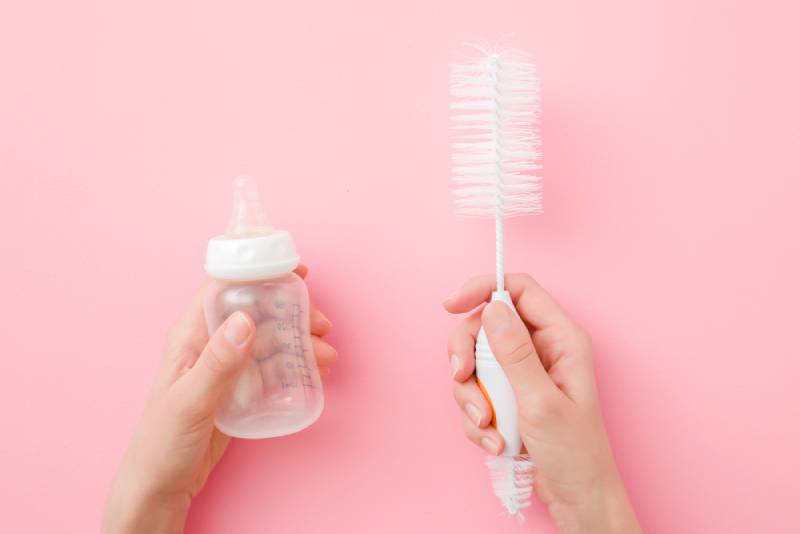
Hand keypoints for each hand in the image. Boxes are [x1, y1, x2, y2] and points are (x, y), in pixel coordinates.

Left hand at [102, 266, 335, 533]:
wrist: (161, 485)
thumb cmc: (162, 442)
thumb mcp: (191, 401)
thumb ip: (218, 363)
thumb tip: (245, 321)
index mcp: (191, 334)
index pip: (226, 287)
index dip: (261, 272)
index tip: (296, 273)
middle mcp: (211, 343)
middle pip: (258, 311)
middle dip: (293, 313)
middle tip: (321, 326)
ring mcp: (228, 365)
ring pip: (271, 339)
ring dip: (300, 342)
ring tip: (326, 356)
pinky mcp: (241, 388)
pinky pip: (273, 367)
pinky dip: (295, 365)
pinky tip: (315, 371)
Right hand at [444, 274, 640, 533]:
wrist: (575, 497)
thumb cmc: (574, 452)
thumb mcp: (540, 401)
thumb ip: (514, 353)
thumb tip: (492, 307)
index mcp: (560, 338)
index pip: (518, 290)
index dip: (482, 289)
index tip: (450, 305)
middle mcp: (540, 349)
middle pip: (486, 326)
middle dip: (467, 355)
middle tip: (461, 378)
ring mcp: (521, 373)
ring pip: (475, 362)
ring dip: (471, 396)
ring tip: (488, 427)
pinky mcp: (508, 396)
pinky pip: (475, 392)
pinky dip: (476, 418)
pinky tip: (495, 441)